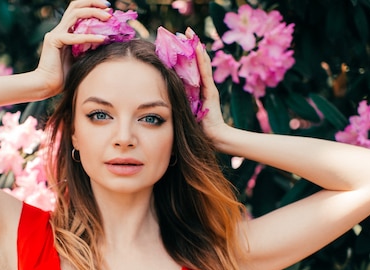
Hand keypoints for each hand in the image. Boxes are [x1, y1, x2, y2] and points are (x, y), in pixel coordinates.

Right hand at [33, 0, 111, 97]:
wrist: (47, 86)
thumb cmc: (64, 76)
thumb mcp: (80, 57)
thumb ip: (88, 47)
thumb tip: (106, 40)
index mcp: (65, 31)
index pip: (78, 10)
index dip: (92, 6)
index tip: (108, 9)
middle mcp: (59, 29)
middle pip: (76, 6)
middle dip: (93, 3)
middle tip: (109, 7)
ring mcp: (55, 33)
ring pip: (76, 14)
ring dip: (94, 13)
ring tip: (108, 18)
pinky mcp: (54, 41)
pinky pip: (75, 37)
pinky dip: (90, 37)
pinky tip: (102, 39)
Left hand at [186, 28, 229, 145]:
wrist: (214, 137)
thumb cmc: (198, 130)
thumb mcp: (182, 113)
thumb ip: (175, 105)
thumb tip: (156, 104)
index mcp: (195, 90)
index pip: (188, 69)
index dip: (183, 57)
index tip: (176, 44)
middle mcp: (202, 86)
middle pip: (195, 62)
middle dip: (189, 47)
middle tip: (183, 33)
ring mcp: (208, 86)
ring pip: (201, 63)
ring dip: (196, 47)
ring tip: (190, 33)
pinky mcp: (210, 89)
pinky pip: (205, 71)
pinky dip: (201, 58)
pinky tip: (198, 46)